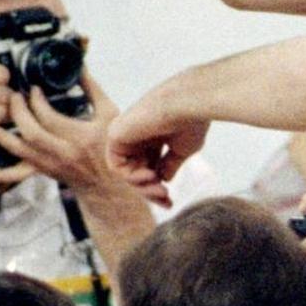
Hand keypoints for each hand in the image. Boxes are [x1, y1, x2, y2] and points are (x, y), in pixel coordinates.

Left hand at [0, 72, 124, 194]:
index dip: (37, 101)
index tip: (33, 89)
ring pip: (20, 151)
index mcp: (80, 135)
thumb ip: (92, 90)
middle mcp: (63, 152)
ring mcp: (51, 164)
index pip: (50, 117)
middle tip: (13, 97)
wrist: (109, 181)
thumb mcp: (109, 113)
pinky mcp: (44, 172)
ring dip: (0, 136)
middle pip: (31, 132)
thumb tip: (80, 66)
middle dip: (18, 113)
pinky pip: (18, 175)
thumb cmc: (109, 145)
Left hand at [106, 89, 208, 208]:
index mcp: (154, 136)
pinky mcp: (116, 134)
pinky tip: (150, 175)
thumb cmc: (190, 122)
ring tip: (159, 189)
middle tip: (165, 200)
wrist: (187, 104)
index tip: (169, 201)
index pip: (150, 166)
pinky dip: (131, 176)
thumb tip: (164, 179)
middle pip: (137, 171)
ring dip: (142, 186)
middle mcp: (138, 135)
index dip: (157, 186)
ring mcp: (126, 135)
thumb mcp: (182, 150)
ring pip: (127, 171)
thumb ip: (169, 164)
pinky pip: (117, 165)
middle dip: (150, 190)